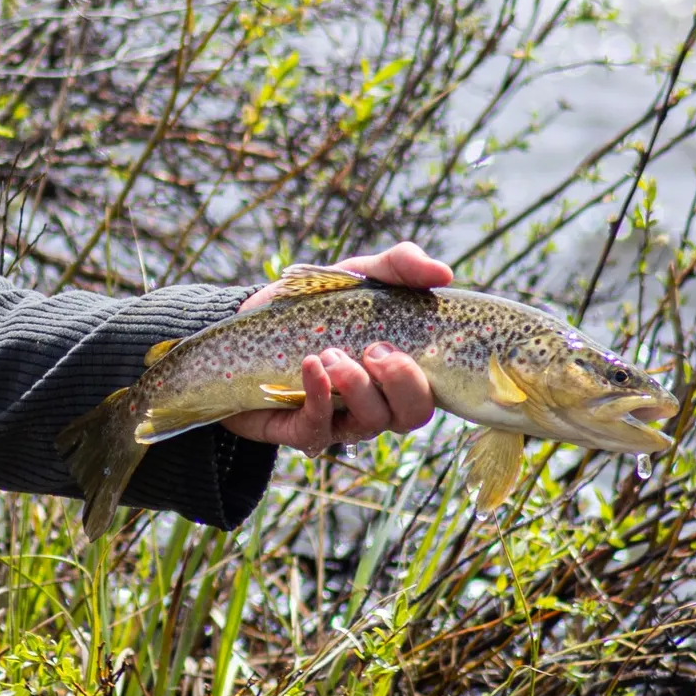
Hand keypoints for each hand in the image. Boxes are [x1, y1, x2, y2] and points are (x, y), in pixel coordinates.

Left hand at [223, 242, 452, 453]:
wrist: (250, 320)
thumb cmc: (318, 302)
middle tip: (374, 349)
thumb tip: (444, 272)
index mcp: (400, 370)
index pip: (437, 388)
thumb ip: (400, 266)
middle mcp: (380, 400)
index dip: (442, 377)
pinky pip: (320, 427)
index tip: (422, 343)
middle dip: (401, 383)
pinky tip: (311, 364)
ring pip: (371, 422)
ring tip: (331, 354)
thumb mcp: (360, 276)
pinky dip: (319, 394)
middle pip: (413, 414)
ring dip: (357, 386)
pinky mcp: (305, 429)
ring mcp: (343, 419)